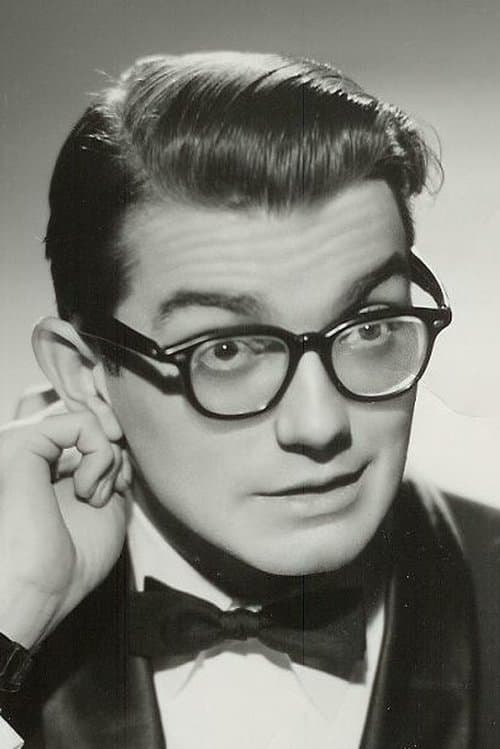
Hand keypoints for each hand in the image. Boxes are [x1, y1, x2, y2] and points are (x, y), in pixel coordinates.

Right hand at [0, 398, 131, 648]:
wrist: (39, 589)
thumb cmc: (70, 562)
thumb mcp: (107, 509)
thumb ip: (111, 470)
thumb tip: (116, 440)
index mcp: (48, 470)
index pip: (93, 437)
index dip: (117, 457)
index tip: (120, 488)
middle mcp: (33, 454)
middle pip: (94, 426)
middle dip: (115, 458)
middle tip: (104, 496)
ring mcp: (25, 444)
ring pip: (91, 421)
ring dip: (107, 462)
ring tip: (91, 498)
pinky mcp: (24, 441)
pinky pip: (84, 422)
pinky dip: (101, 455)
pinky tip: (86, 490)